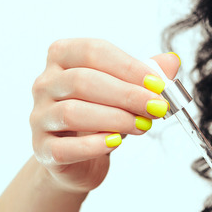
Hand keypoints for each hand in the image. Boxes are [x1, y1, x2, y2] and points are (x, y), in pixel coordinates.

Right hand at [29, 38, 179, 192]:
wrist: (79, 159)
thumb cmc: (101, 116)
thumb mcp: (124, 91)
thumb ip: (145, 75)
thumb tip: (171, 61)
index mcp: (62, 57)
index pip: (93, 51)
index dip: (129, 67)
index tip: (158, 85)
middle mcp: (44, 84)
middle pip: (82, 81)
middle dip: (126, 95)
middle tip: (156, 107)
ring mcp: (39, 117)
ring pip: (72, 113)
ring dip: (115, 119)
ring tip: (143, 126)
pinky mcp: (42, 149)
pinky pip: (65, 147)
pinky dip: (94, 145)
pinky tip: (116, 142)